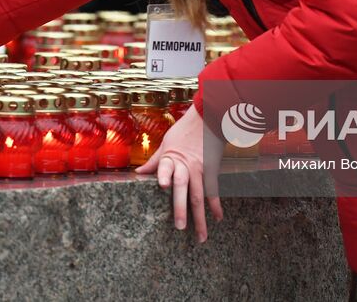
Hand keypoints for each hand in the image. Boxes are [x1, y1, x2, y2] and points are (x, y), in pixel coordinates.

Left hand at [136, 105, 223, 241]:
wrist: (210, 119)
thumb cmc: (184, 130)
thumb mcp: (166, 142)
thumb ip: (155, 160)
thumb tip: (139, 173)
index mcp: (171, 157)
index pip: (166, 167)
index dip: (164, 174)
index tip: (163, 185)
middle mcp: (186, 166)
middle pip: (183, 188)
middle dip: (181, 208)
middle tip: (180, 227)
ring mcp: (200, 170)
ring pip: (199, 196)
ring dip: (200, 217)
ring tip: (201, 236)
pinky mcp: (211, 171)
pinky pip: (213, 191)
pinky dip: (216, 206)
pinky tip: (217, 219)